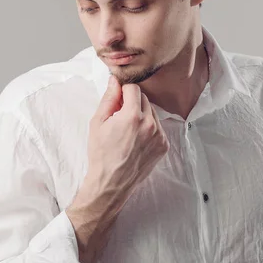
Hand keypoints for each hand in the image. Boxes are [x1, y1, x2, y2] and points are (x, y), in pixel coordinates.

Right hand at [87, 74, 169, 205]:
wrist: (112, 182)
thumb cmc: (101, 154)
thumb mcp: (98, 123)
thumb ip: (109, 98)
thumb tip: (114, 80)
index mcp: (132, 117)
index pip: (133, 88)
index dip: (123, 91)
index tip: (117, 99)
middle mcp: (150, 124)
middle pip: (144, 99)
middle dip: (131, 103)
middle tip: (119, 116)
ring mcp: (159, 136)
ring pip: (152, 112)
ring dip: (141, 114)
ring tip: (127, 130)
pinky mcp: (164, 145)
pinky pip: (158, 127)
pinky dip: (148, 128)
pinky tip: (136, 139)